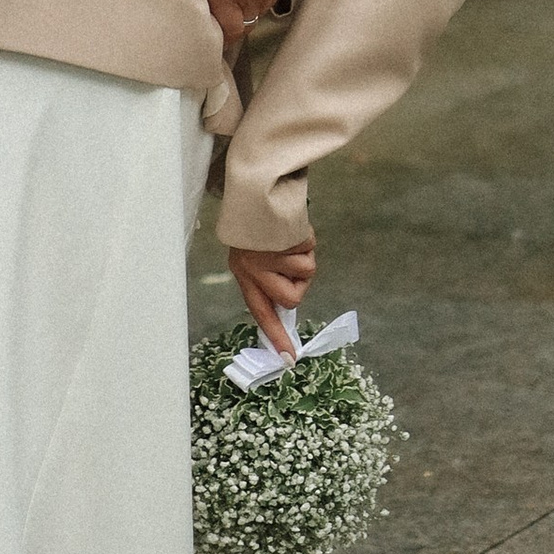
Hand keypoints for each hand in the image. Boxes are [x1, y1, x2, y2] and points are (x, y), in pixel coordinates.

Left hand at [229, 237, 317, 356]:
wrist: (252, 194)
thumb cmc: (255, 230)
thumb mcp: (252, 259)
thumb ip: (268, 282)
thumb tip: (287, 306)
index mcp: (245, 276)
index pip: (261, 313)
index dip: (276, 336)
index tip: (289, 359)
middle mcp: (254, 270)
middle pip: (292, 297)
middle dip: (298, 282)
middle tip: (289, 262)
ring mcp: (269, 255)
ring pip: (306, 271)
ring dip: (302, 255)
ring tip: (286, 240)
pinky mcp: (283, 238)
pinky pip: (309, 248)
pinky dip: (305, 239)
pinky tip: (289, 229)